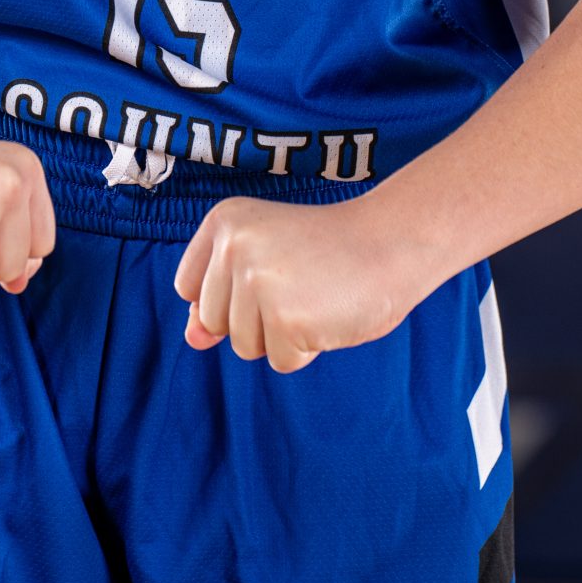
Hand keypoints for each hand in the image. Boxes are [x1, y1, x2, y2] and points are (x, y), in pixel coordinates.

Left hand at [172, 194, 419, 372]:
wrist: (393, 243)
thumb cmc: (329, 254)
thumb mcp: (264, 262)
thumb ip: (219, 298)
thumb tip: (191, 339)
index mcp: (224, 221)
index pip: (188, 288)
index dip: (227, 296)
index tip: (268, 271)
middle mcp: (234, 245)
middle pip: (214, 321)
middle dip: (255, 319)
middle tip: (299, 283)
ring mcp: (259, 281)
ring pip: (244, 346)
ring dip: (281, 335)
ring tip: (315, 296)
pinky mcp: (287, 319)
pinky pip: (281, 361)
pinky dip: (307, 350)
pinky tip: (328, 313)